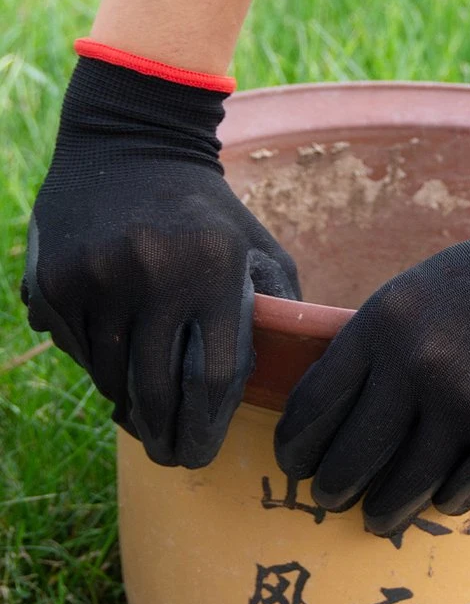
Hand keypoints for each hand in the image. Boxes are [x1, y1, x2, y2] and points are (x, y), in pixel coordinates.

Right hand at [22, 47, 299, 467]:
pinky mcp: (53, 280)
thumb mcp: (259, 247)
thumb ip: (279, 308)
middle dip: (166, 435)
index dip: (207, 426)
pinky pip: (77, 350)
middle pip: (157, 388)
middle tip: (172, 456)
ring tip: (147, 417)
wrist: (131, 146)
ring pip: (111, 375)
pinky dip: (98, 367)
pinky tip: (118, 366)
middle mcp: (152, 273)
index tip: (202, 454)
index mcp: (214, 269)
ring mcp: (96, 276)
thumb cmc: (210, 212)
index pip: (212, 375)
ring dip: (129, 403)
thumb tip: (281, 377)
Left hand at [274, 132, 469, 536]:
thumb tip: (343, 409)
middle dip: (330, 488)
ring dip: (381, 511)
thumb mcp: (424, 289)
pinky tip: (437, 496)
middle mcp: (418, 365)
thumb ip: (381, 344)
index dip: (295, 444)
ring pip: (400, 489)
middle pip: (348, 458)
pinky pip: (458, 494)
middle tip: (326, 498)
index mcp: (385, 319)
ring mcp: (467, 406)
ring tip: (376, 517)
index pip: (314, 404)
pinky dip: (443, 500)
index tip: (292, 462)